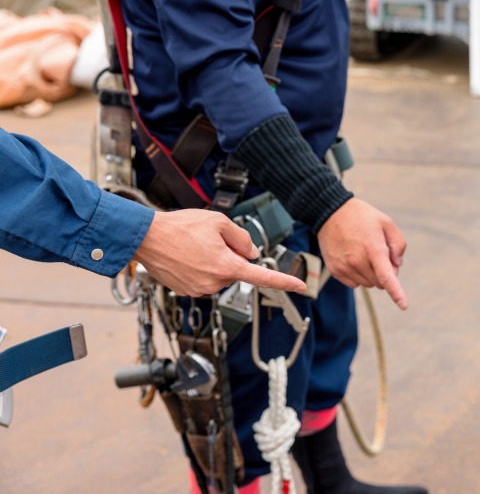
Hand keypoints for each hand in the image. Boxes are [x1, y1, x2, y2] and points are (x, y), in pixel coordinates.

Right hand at [134, 209, 305, 296]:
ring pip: (220, 275)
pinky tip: (186, 256)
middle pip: (236, 270)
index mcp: (226, 266)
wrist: (145, 237)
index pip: (262, 277)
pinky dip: (201, 268)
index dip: (283, 282)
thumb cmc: (180, 227)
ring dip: (214, 262)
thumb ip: (242, 238)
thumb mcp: (219, 222)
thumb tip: (252, 253)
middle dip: (230, 256)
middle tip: (210, 241)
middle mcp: (214, 282)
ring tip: (194, 247)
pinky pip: (204, 279)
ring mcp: (199, 290)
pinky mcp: (187, 292)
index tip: (300, 287)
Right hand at [317, 198, 408, 309]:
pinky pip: (354, 284)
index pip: (386, 277)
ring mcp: (345, 267)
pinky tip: (354, 258)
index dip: (396, 293)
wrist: (330, 212)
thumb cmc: (362, 217)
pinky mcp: (335, 271)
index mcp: (373, 249)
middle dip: (384, 273)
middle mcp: (357, 261)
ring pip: (367, 284)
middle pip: (379, 283)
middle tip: (379, 254)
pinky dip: (358, 276)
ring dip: (371, 275)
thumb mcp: (386, 222)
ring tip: (364, 253)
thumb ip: (398, 244)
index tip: (403, 305)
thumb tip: (397, 266)